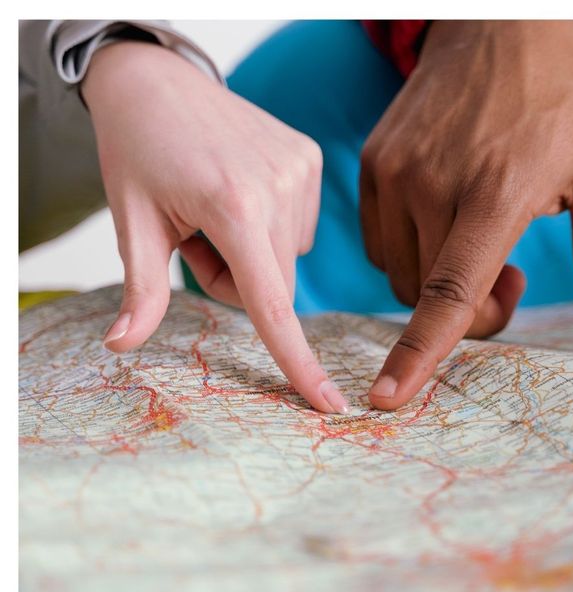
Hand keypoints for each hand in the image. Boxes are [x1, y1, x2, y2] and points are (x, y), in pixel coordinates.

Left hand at [82, 41, 347, 413]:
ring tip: (217, 209)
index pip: (272, 304)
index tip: (329, 405)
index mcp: (234, 208)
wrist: (157, 82)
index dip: (298, 362)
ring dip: (254, 254)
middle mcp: (279, 188)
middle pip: (275, 287)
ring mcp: (301, 170)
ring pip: (287, 259)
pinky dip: (270, 226)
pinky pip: (297, 228)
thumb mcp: (133, 223)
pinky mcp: (310, 159)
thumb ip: (141, 292)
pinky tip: (243, 191)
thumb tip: (120, 347)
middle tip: (197, 239)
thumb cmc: (138, 152)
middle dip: (237, 282)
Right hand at [360, 20, 572, 409]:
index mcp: (494, 193)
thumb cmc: (558, 102)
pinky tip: (443, 219)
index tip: (387, 397)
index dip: (420, 353)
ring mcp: (394, 174)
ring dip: (436, 281)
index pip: (450, 292)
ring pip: (400, 274)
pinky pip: (380, 244)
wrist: (495, 30)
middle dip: (469, 308)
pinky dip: (411, 253)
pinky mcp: (372, 166)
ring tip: (476, 238)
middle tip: (510, 273)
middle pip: (427, 296)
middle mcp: (432, 185)